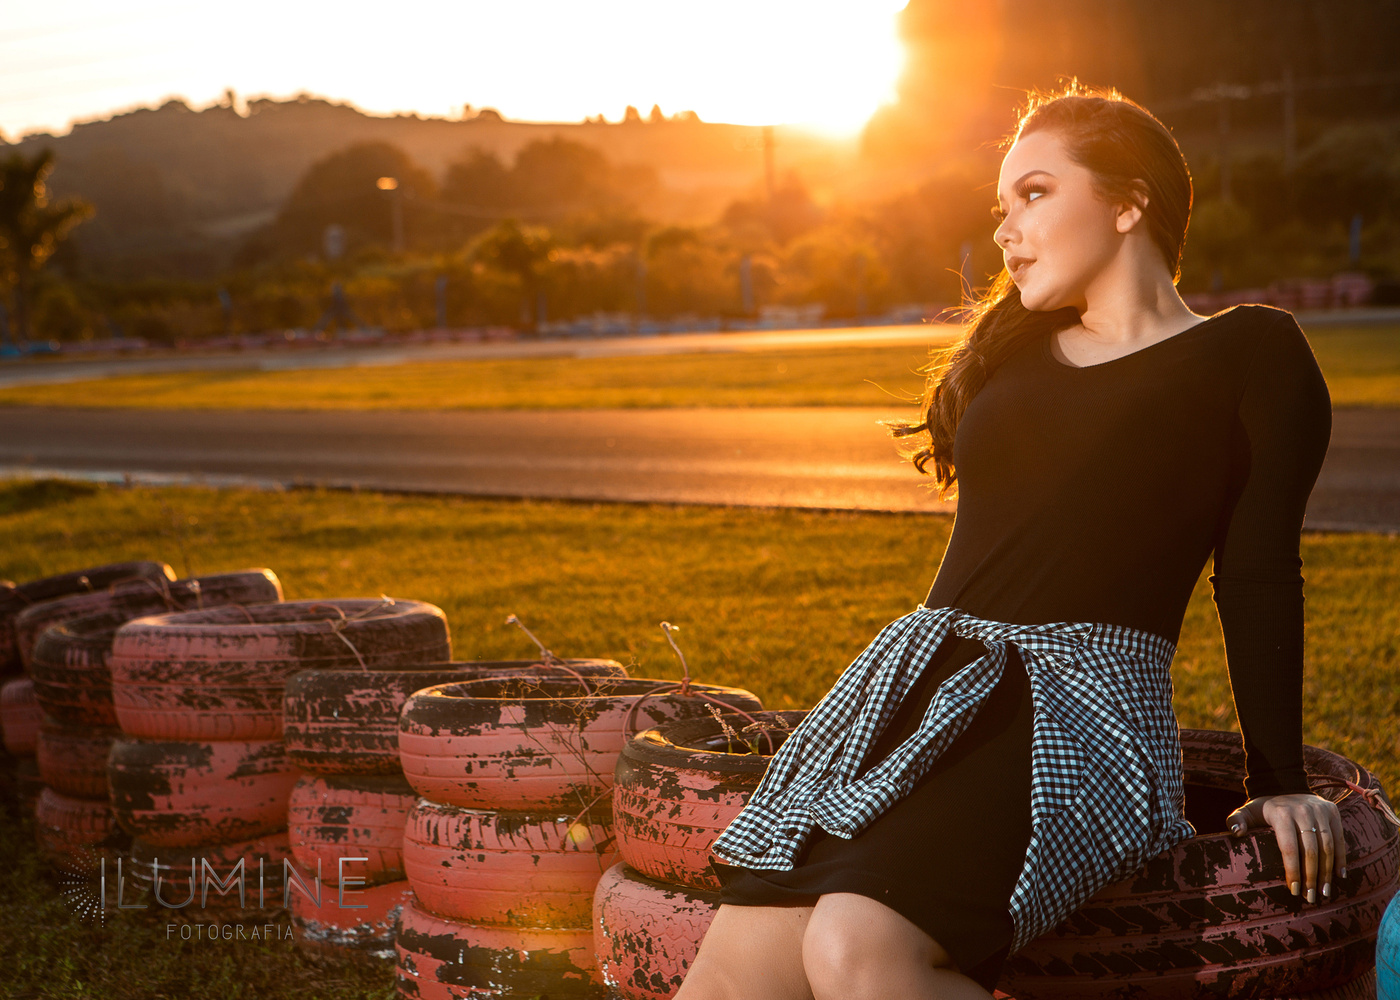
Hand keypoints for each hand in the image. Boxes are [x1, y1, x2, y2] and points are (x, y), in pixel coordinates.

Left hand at [1226, 793, 1345, 903]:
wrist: (1284, 784)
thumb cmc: (1264, 808)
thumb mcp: (1247, 811)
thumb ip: (1236, 820)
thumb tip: (1236, 832)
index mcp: (1280, 813)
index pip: (1289, 847)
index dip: (1292, 870)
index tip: (1293, 890)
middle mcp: (1302, 811)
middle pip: (1311, 850)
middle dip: (1311, 877)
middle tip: (1310, 897)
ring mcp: (1319, 810)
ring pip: (1327, 846)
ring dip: (1327, 872)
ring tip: (1324, 892)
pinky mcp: (1332, 811)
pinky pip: (1339, 838)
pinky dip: (1341, 858)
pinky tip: (1339, 876)